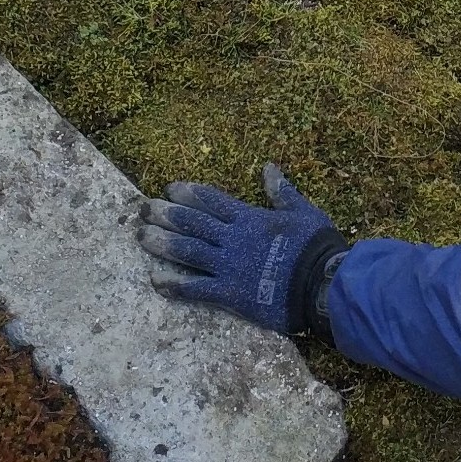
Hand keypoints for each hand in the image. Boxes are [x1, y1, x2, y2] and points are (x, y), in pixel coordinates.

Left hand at [137, 162, 347, 337]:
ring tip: (140, 236)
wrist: (320, 285)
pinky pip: (195, 288)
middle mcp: (233, 239)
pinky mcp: (229, 293)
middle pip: (193, 223)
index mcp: (250, 218)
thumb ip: (282, 192)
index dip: (189, 193)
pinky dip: (175, 285)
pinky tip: (155, 280)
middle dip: (166, 214)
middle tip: (143, 208)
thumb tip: (268, 168)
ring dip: (162, 243)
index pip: (212, 201)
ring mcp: (228, 266)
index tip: (169, 188)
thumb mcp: (303, 212)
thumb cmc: (315, 247)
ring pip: (188, 251)